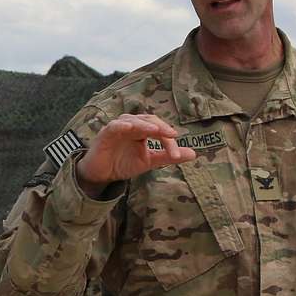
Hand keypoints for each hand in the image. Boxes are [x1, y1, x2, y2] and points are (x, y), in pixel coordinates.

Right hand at [74, 114, 195, 193]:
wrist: (101, 175)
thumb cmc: (123, 163)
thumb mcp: (149, 161)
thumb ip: (168, 156)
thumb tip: (194, 154)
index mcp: (142, 130)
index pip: (159, 129)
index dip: (168, 139)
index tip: (176, 154)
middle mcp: (132, 125)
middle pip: (148, 120)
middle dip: (161, 128)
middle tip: (172, 136)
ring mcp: (118, 128)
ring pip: (133, 120)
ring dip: (145, 124)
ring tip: (156, 130)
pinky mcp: (106, 133)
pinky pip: (115, 126)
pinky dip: (123, 125)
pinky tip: (130, 128)